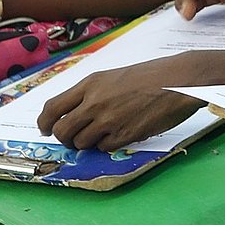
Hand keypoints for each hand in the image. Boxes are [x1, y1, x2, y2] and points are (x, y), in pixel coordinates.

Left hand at [37, 53, 205, 150]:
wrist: (179, 80)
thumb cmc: (151, 76)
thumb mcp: (114, 77)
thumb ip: (93, 93)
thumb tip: (77, 114)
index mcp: (90, 84)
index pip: (52, 108)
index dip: (44, 123)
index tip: (45, 129)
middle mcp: (94, 102)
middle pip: (63, 131)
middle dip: (66, 138)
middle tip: (75, 138)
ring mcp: (109, 120)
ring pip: (81, 143)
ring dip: (88, 143)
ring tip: (105, 133)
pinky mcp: (124, 135)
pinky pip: (104, 148)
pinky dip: (108, 145)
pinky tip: (121, 134)